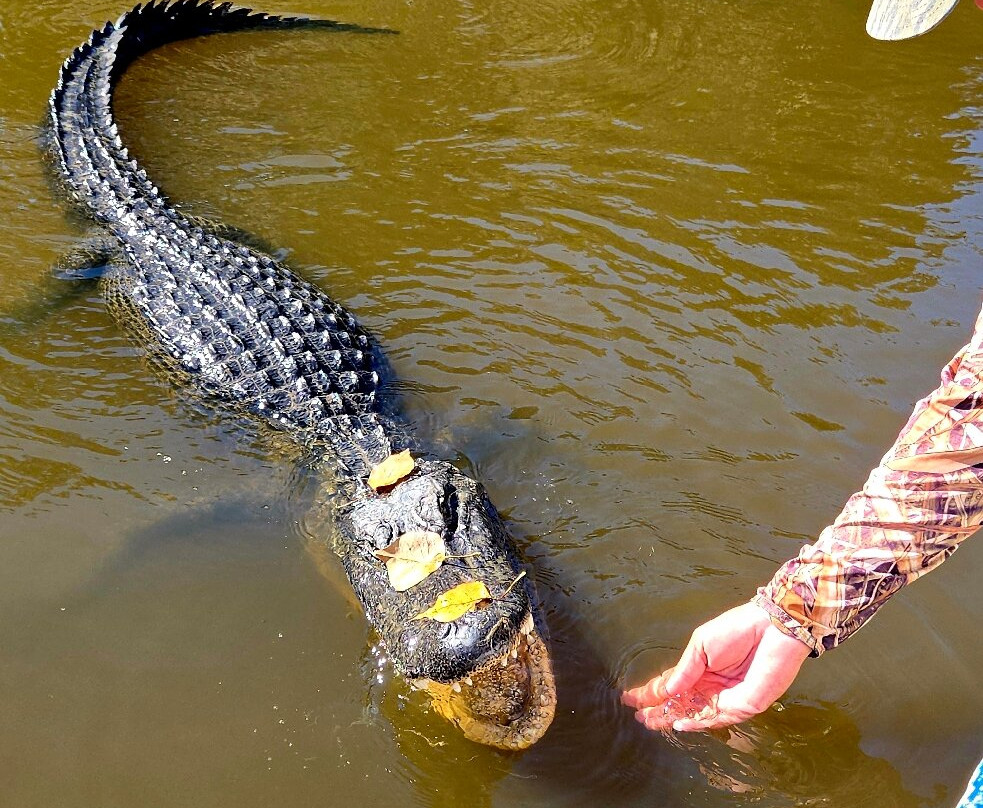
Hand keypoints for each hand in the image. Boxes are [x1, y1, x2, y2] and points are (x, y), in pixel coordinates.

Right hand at [621, 601, 810, 730]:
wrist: (772, 628)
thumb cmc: (738, 629)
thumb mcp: (702, 644)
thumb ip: (685, 669)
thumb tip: (666, 690)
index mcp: (701, 667)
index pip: (672, 684)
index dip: (651, 692)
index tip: (630, 699)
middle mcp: (712, 685)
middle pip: (680, 703)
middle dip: (659, 710)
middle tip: (639, 718)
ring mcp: (726, 697)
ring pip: (694, 713)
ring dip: (672, 718)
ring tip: (651, 722)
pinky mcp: (743, 706)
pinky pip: (716, 718)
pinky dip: (697, 722)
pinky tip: (678, 723)